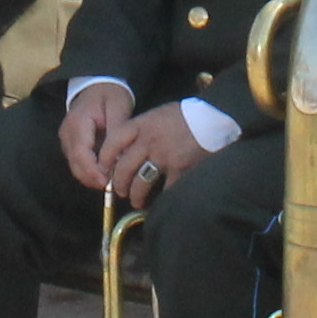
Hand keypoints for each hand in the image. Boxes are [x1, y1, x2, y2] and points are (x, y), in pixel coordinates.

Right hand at [59, 83, 132, 193]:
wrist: (96, 85)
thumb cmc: (110, 94)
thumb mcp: (118, 107)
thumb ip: (117, 131)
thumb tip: (121, 156)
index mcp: (78, 122)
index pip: (81, 154)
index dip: (93, 171)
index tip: (108, 182)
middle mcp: (67, 133)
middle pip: (75, 164)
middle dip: (93, 179)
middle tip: (113, 187)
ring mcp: (66, 139)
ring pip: (74, 167)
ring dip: (91, 178)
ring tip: (111, 183)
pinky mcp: (69, 144)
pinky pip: (76, 163)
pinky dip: (88, 172)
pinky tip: (104, 174)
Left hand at [96, 100, 215, 203]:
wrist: (213, 117)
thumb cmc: (185, 116)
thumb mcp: (157, 115)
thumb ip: (140, 130)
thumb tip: (124, 151)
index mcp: (142, 125)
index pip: (113, 142)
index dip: (104, 159)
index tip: (103, 170)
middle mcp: (150, 140)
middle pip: (124, 168)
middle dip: (118, 184)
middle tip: (120, 191)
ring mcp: (165, 156)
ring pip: (140, 183)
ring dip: (135, 196)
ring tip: (136, 200)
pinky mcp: (181, 169)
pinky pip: (164, 190)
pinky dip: (160, 199)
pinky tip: (159, 202)